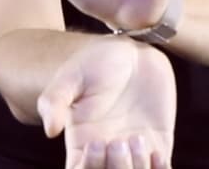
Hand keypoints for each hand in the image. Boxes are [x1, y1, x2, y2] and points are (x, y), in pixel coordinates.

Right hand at [38, 37, 174, 168]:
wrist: (132, 52)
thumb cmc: (95, 62)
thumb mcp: (70, 77)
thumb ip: (54, 101)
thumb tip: (50, 130)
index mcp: (82, 144)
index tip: (95, 144)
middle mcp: (108, 153)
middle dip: (116, 168)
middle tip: (118, 141)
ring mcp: (134, 151)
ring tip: (137, 137)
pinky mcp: (158, 144)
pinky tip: (156, 149)